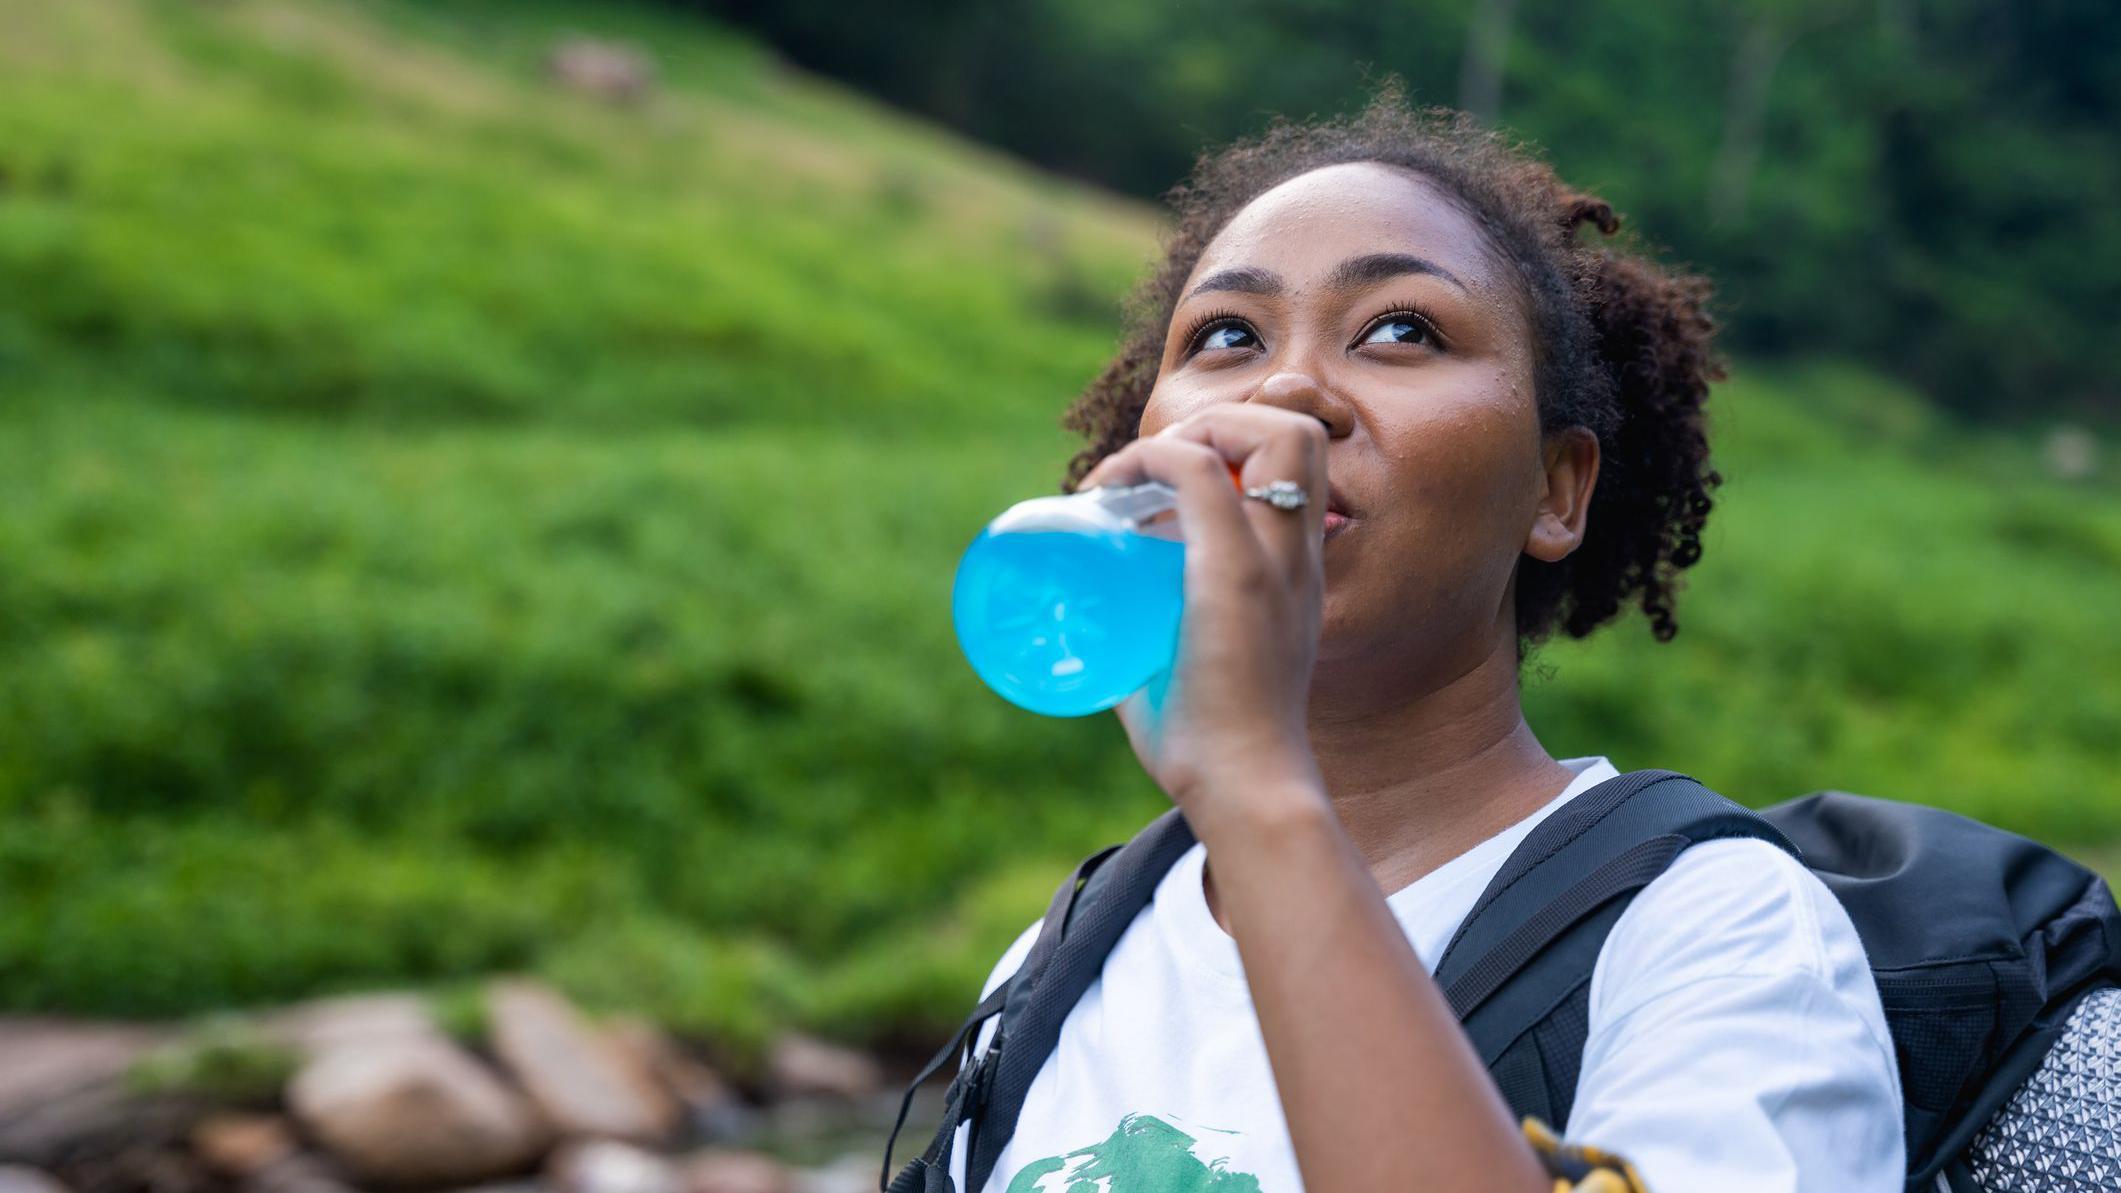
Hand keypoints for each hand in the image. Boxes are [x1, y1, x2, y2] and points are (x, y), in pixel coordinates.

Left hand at [1076, 405, 1330, 822]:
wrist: (1247, 790)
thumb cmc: (1211, 748)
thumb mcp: (1191, 669)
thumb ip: (1155, 645)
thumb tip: (1091, 641)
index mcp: (1295, 572)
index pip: (1297, 465)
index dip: (1234, 444)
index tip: (1160, 485)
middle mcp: (1296, 555)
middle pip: (1298, 431)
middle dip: (1225, 420)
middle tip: (1153, 469)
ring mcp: (1272, 560)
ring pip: (1271, 431)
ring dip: (1199, 429)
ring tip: (1140, 473)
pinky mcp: (1235, 574)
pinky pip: (1196, 473)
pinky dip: (1150, 459)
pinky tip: (1111, 490)